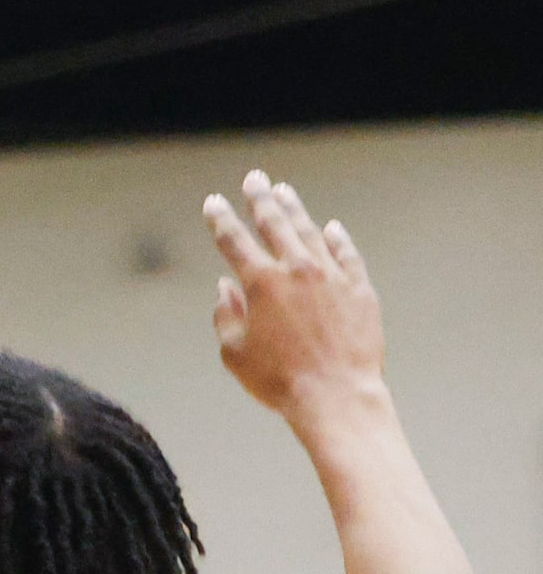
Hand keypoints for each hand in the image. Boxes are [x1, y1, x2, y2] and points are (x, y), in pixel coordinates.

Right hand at [203, 170, 385, 421]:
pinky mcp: (359, 289)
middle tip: (254, 179)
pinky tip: (331, 228)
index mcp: (262, 284)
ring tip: (285, 192)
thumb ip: (224, 316)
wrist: (336, 395)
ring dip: (295, 210)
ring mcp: (332, 276)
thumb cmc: (278, 381)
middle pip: (275, 224)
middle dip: (260, 199)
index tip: (213, 202)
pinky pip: (347, 255)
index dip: (221, 220)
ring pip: (311, 232)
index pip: (234, 242)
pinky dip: (337, 239)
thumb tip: (225, 288)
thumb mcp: (235, 353)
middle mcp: (298, 270)